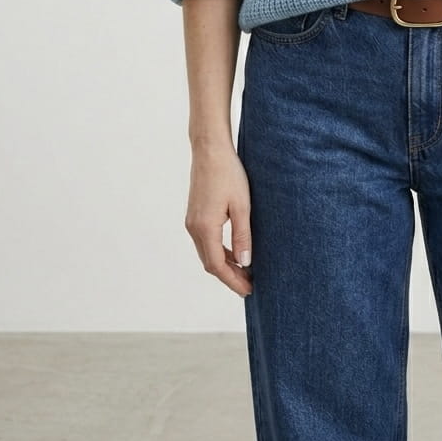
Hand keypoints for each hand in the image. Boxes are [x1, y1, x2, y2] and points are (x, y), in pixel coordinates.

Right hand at [184, 141, 252, 297]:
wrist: (210, 150)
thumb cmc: (229, 173)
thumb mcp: (242, 205)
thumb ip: (242, 235)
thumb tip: (245, 263)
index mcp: (205, 227)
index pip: (217, 265)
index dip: (233, 281)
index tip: (248, 290)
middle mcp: (193, 228)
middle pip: (210, 263)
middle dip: (229, 276)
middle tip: (249, 285)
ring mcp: (192, 221)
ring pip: (207, 253)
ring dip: (224, 264)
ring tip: (244, 271)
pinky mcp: (194, 215)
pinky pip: (206, 241)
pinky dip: (219, 251)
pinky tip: (234, 252)